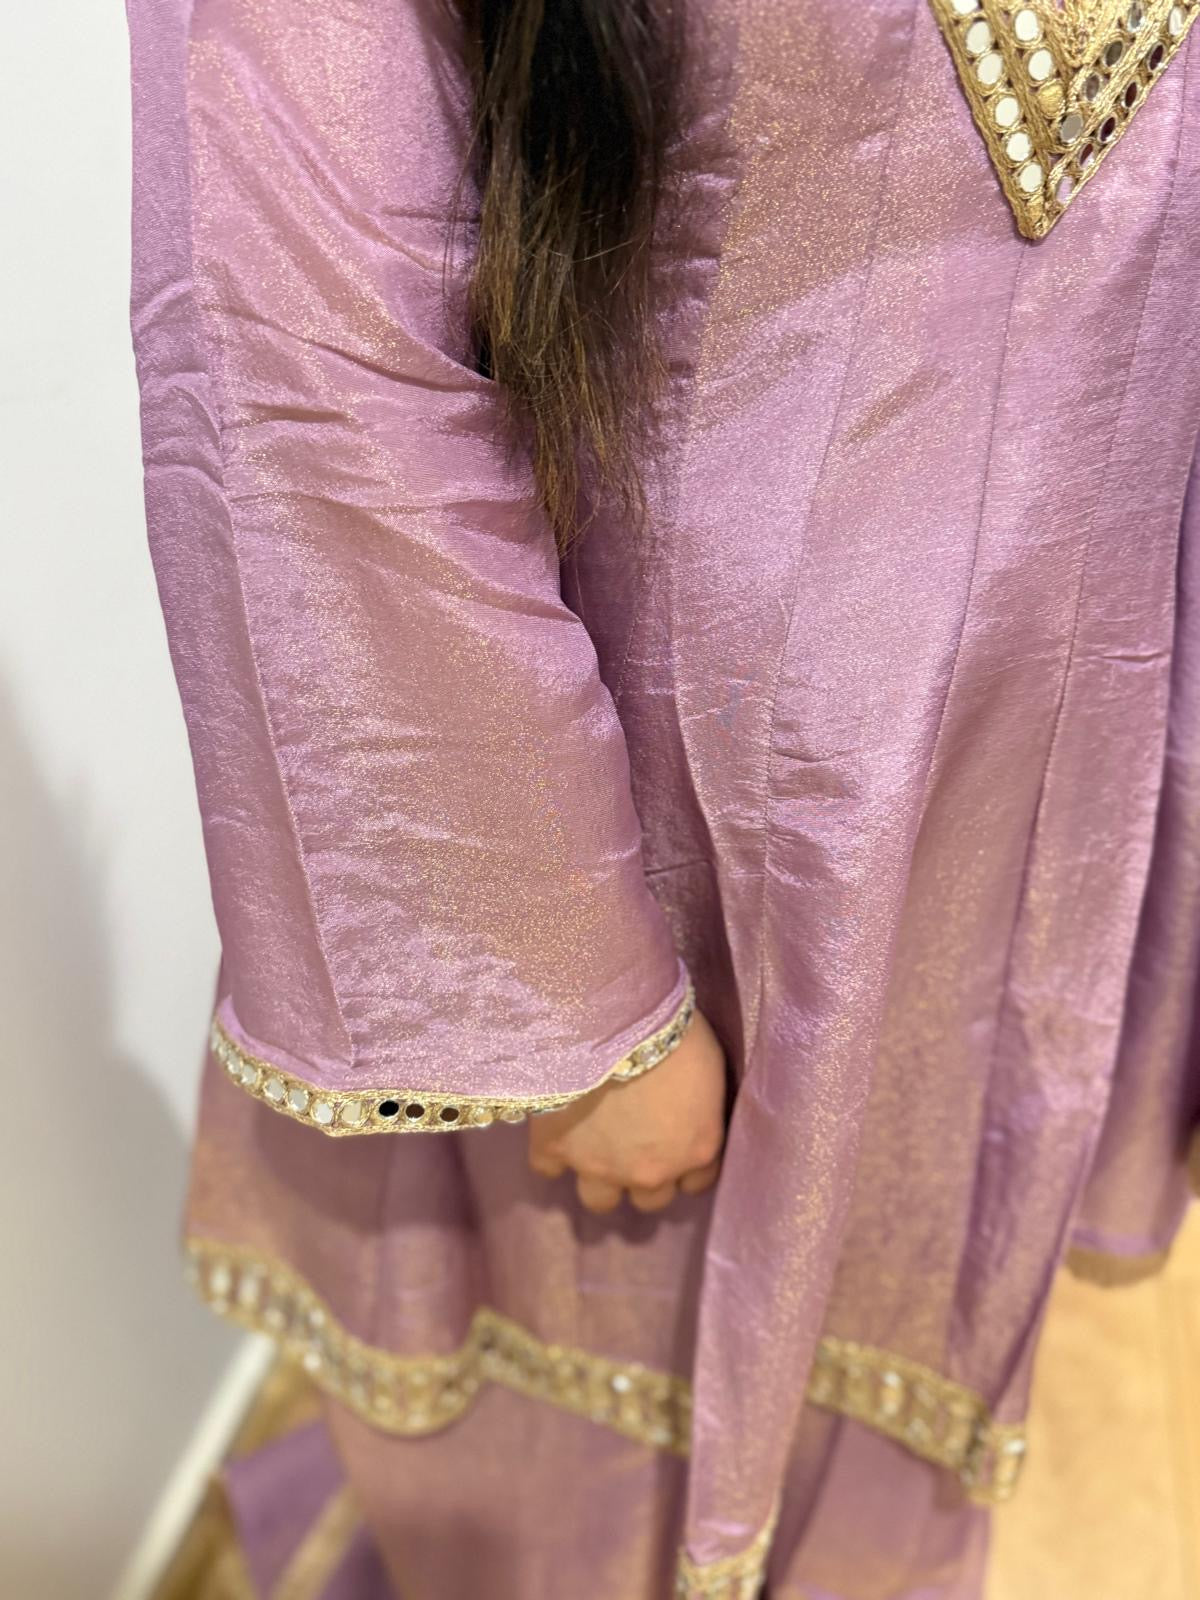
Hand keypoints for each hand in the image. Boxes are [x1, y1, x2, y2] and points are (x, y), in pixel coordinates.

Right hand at [528, 1007, 726, 1213]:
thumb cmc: (677, 1033)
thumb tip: (689, 1108)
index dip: (684, 1159)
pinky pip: (547, 1169)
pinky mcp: (555, 1149)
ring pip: (601, 1200)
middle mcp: (650, 1171)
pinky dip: (552, 1155)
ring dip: (602, 1178)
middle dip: (645, 1172)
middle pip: (650, 1199)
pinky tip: (558, 1131)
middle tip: (636, 1140)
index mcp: (695, 1150)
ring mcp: (600, 1166)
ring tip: (596, 1148)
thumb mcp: (709, 1070)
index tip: (676, 1140)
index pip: (697, 1181)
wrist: (614, 1017)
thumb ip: (701, 1105)